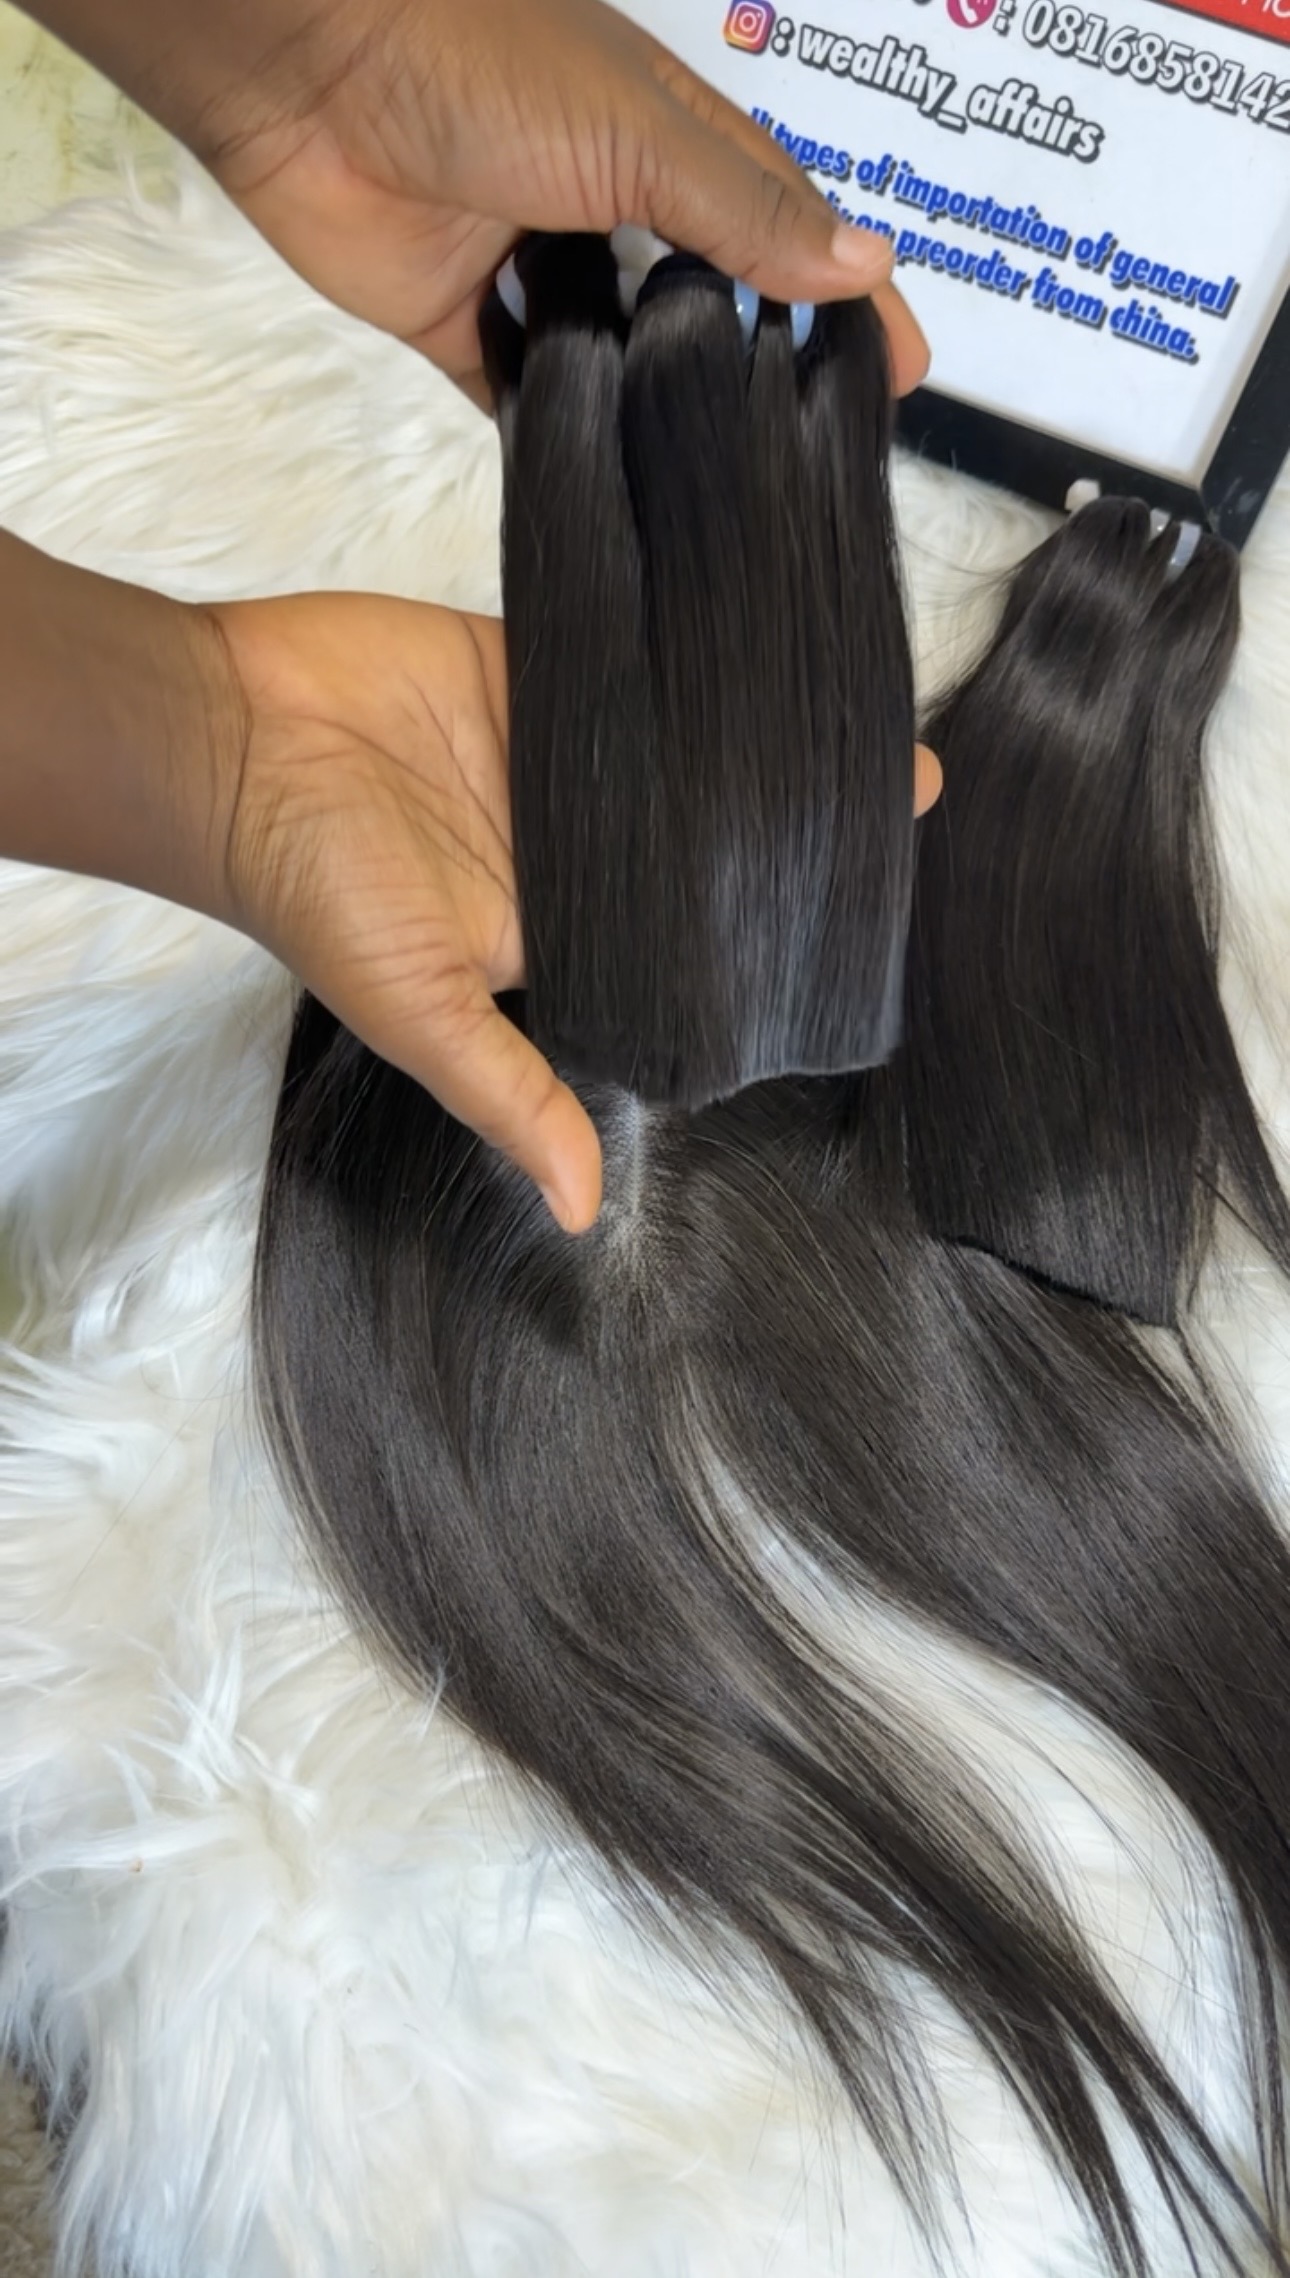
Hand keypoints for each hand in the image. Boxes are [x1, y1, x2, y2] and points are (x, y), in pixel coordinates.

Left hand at [34, 0, 927, 406]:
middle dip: (752, 373)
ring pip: (620, 362)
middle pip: (701, 307)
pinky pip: (527, 399)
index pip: (781, 228)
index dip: (842, 296)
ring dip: (658, 413)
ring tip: (724, 496)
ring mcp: (537, 269)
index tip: (900, 374)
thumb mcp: (640, 136)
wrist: (308, 64)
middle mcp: (610, 206)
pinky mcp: (463, 325)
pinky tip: (613, 494)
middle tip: (810, 461)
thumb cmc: (481, 64)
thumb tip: (863, 268)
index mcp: (669, 142)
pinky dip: (561, 438)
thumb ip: (744, 213)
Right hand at [206, 594, 940, 1234]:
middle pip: (708, 839)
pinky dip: (697, 662)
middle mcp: (577, 849)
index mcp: (562, 935)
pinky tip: (778, 656)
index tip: (863, 923)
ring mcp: (564, 755)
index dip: (765, 934)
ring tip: (884, 726)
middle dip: (799, 828)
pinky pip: (638, 664)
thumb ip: (508, 1093)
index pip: (687, 940)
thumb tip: (584, 1212)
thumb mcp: (421, 1011)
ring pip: (691, 749)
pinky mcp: (540, 666)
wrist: (231, 738)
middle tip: (920, 801)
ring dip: (767, 741)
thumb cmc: (316, 886)